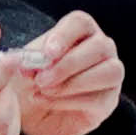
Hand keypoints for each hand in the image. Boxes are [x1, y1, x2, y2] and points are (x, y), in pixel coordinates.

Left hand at [6, 14, 124, 134]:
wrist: (32, 111)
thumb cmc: (31, 80)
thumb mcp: (25, 67)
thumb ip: (29, 60)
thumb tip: (28, 60)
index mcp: (80, 32)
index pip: (81, 23)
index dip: (64, 36)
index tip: (48, 54)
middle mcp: (101, 48)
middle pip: (99, 46)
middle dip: (68, 65)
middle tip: (41, 80)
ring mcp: (110, 74)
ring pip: (109, 72)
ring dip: (73, 83)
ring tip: (45, 91)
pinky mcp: (108, 100)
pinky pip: (99, 99)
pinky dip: (70, 102)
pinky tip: (48, 102)